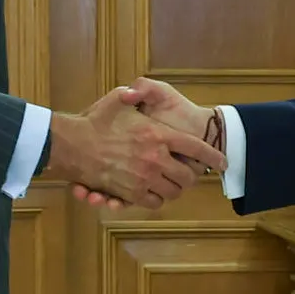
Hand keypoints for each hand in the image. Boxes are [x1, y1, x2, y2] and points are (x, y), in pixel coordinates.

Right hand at [45, 87, 224, 209]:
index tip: (223, 162)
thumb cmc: (93, 122)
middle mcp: (155, 158)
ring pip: (173, 192)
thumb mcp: (115, 99)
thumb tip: (136, 90)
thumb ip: (133, 93)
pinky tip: (154, 192)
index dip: (213, 156)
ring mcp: (144, 178)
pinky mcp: (130, 193)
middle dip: (191, 177)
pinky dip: (156, 199)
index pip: (197, 147)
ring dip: (175, 189)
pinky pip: (154, 202)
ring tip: (172, 184)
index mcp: (158, 134)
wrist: (71, 146)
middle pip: (188, 176)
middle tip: (190, 174)